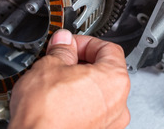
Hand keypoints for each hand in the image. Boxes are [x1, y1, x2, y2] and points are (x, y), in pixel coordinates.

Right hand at [9, 30, 130, 128]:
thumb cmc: (44, 113)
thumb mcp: (49, 66)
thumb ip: (62, 50)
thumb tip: (64, 42)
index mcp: (115, 81)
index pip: (108, 49)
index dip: (85, 42)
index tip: (69, 44)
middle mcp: (119, 105)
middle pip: (105, 72)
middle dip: (81, 63)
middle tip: (60, 61)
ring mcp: (109, 124)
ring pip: (98, 94)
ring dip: (80, 84)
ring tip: (56, 83)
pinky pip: (92, 112)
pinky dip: (79, 104)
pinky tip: (59, 102)